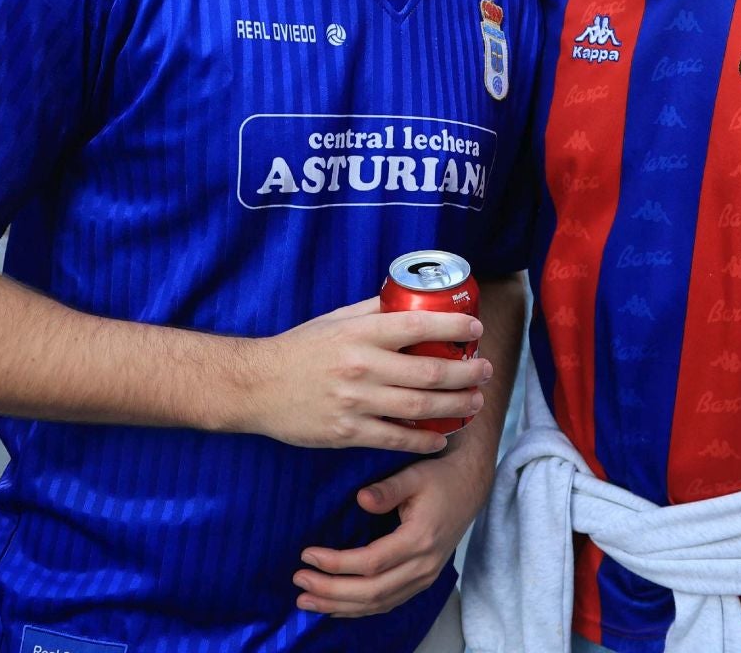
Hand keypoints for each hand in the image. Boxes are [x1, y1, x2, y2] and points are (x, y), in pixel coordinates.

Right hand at [238, 298, 490, 454]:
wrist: (256, 386)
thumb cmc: (299, 349)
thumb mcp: (335, 320)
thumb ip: (373, 311)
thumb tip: (410, 300)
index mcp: (359, 334)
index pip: (418, 325)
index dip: (454, 327)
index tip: (475, 328)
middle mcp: (361, 367)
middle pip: (428, 372)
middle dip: (466, 372)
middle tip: (485, 370)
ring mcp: (355, 402)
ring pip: (419, 408)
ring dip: (455, 406)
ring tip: (475, 401)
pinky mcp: (347, 432)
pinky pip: (396, 439)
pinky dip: (424, 440)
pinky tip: (442, 436)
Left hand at [293, 441, 491, 616]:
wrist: (470, 486)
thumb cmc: (440, 477)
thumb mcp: (414, 474)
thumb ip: (387, 489)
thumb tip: (360, 500)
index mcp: (420, 539)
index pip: (371, 562)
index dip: (337, 564)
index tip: (307, 555)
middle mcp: (424, 565)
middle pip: (372, 591)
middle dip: (331, 590)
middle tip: (299, 583)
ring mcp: (425, 577)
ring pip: (379, 603)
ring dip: (340, 605)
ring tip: (306, 602)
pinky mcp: (422, 580)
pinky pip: (388, 602)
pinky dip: (359, 609)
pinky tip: (335, 607)